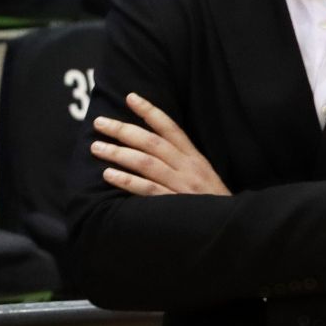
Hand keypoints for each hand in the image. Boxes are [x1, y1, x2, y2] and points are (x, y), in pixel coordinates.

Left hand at [91, 92, 229, 196]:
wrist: (228, 227)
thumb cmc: (212, 203)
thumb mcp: (203, 176)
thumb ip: (183, 162)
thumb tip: (152, 148)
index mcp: (196, 159)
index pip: (171, 129)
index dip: (150, 111)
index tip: (130, 98)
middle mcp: (189, 168)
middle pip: (152, 142)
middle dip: (124, 130)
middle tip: (100, 122)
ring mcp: (182, 186)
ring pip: (146, 163)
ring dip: (119, 153)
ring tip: (96, 147)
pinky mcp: (175, 205)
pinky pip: (147, 189)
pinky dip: (126, 181)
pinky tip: (108, 175)